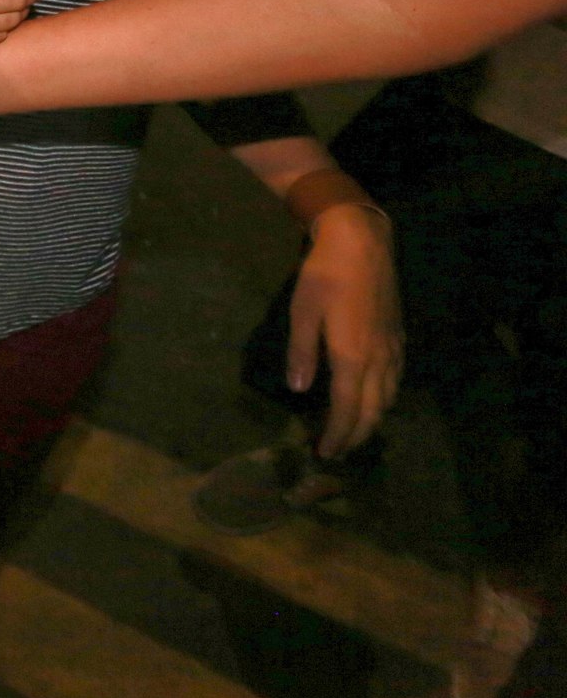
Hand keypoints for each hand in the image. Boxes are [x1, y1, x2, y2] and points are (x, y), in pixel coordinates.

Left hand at [289, 205, 403, 456]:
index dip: (337, 434)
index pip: (346, 408)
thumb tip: (297, 389)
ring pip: (389, 398)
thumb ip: (301, 353)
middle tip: (339, 452)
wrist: (363, 244)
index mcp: (353, 357)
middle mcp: (379, 360)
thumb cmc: (326, 276)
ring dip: (373, 420)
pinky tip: (377, 398)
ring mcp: (393, 348)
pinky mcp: (399, 336)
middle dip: (356, 435)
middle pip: (372, 410)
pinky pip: (396, 380)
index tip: (325, 453)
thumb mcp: (302, 312)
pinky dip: (386, 399)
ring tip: (356, 432)